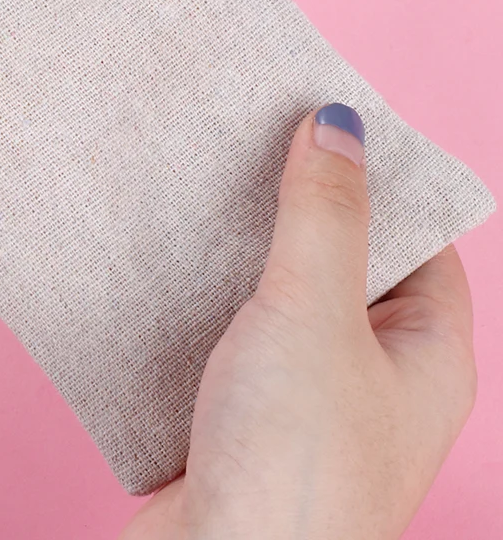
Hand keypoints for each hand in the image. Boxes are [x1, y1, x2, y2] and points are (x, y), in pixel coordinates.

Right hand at [120, 106, 475, 539]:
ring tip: (202, 194)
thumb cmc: (294, 462)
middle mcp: (371, 381)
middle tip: (252, 147)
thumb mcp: (314, 314)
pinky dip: (201, 301)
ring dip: (241, 256)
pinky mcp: (241, 418)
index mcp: (423, 359)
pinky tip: (166, 267)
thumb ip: (325, 218)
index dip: (381, 185)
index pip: (420, 247)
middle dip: (299, 212)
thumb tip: (340, 125)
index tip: (327, 129)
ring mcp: (303, 402)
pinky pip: (227, 336)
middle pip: (344, 269)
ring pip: (277, 302)